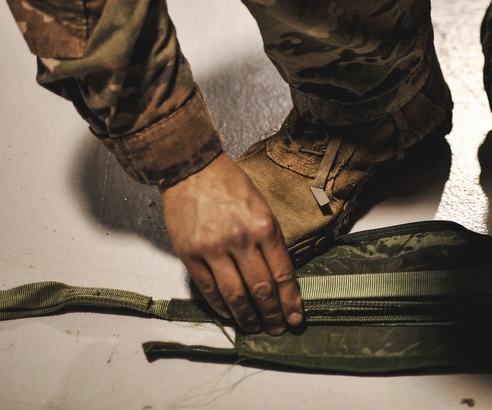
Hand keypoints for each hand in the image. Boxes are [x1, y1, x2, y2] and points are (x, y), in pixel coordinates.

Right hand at [160, 153, 303, 334]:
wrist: (192, 168)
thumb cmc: (230, 184)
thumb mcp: (262, 206)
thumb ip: (270, 240)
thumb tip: (279, 275)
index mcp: (264, 225)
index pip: (282, 273)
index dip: (290, 300)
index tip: (296, 317)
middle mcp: (240, 239)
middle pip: (260, 289)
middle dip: (272, 313)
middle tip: (278, 328)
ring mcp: (213, 249)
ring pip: (234, 295)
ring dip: (247, 316)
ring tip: (255, 328)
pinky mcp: (190, 254)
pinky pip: (208, 289)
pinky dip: (220, 306)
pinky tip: (230, 314)